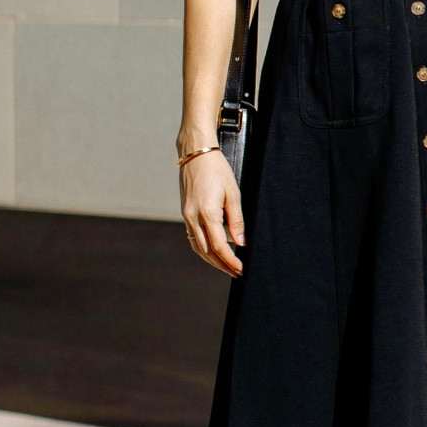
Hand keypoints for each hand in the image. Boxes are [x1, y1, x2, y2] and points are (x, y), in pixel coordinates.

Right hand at [180, 149, 243, 276]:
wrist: (195, 153)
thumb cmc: (217, 169)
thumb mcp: (233, 193)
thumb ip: (237, 220)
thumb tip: (241, 242)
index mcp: (207, 213)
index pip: (220, 246)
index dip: (230, 260)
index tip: (241, 268)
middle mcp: (193, 218)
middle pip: (207, 251)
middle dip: (222, 265)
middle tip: (236, 272)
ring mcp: (187, 216)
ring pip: (198, 247)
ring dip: (212, 260)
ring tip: (226, 267)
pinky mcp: (185, 213)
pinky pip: (193, 238)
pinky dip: (203, 249)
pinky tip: (213, 252)